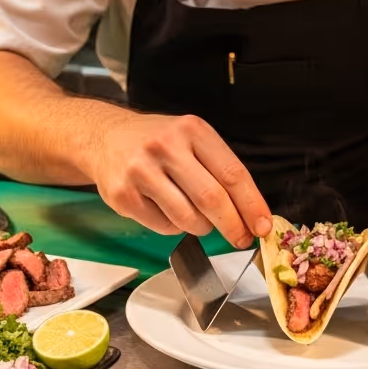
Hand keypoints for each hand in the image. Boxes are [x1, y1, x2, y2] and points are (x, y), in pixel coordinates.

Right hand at [87, 113, 271, 248]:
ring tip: (198, 218)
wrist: (105, 137)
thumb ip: (218, 168)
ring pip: (187, 218)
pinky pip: (163, 226)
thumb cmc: (157, 142)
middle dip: (233, 225)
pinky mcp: (124, 195)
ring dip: (201, 227)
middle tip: (241, 238)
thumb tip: (250, 213)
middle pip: (212, 198)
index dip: (252, 204)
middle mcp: (166, 147)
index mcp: (192, 130)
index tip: (262, 225)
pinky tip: (168, 211)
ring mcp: (141, 171)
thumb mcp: (190, 138)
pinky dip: (174, 227)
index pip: (232, 173)